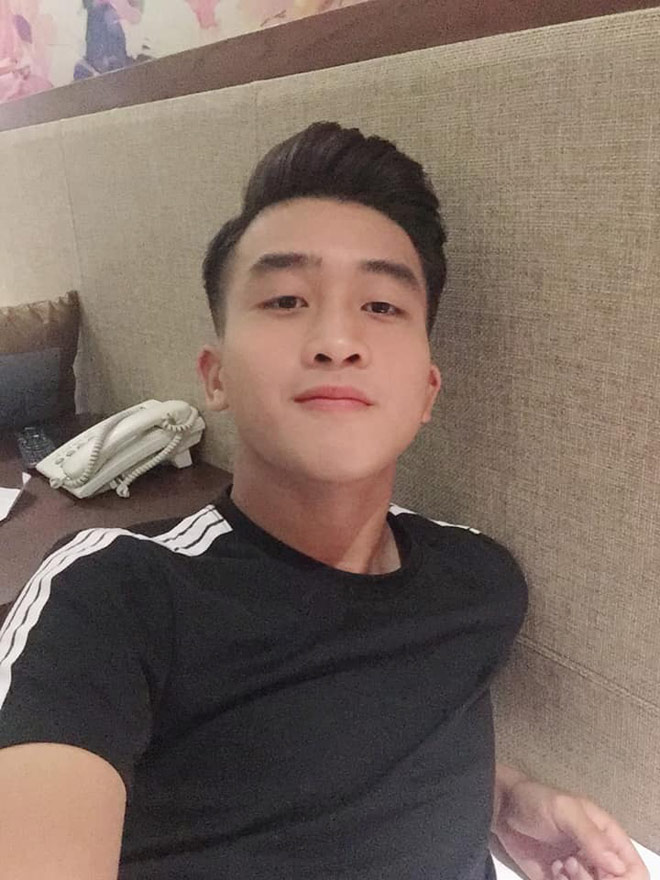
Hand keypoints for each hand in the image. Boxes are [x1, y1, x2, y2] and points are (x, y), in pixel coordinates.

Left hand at [492, 777, 649, 879]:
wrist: (502, 809)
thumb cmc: (535, 800)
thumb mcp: (564, 810)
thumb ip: (590, 836)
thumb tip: (617, 866)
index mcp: (607, 836)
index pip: (634, 869)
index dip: (625, 879)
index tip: (604, 876)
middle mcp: (597, 856)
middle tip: (573, 866)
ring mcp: (579, 870)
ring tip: (562, 866)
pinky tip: (552, 871)